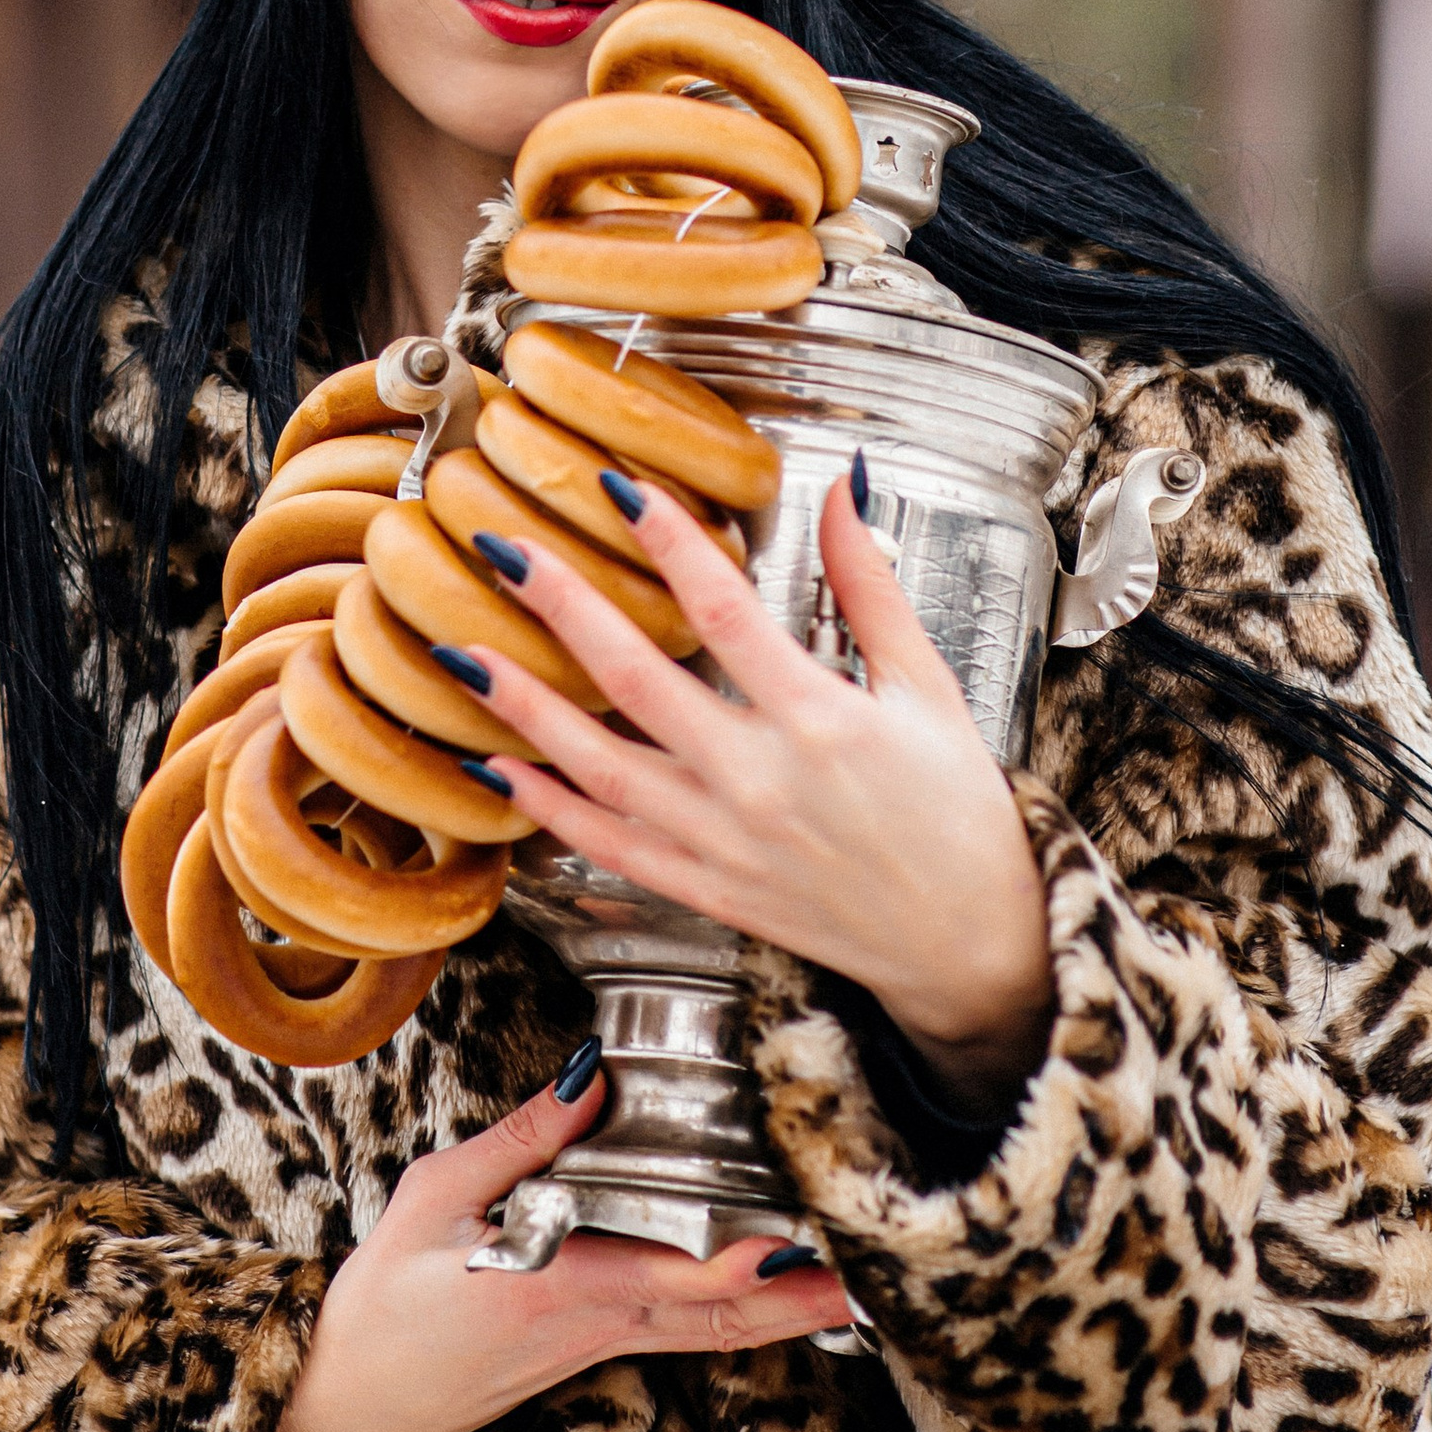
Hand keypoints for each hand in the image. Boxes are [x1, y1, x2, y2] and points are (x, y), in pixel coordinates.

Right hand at [271, 1058, 851, 1431]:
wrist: (348, 1403)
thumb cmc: (383, 1305)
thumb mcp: (434, 1200)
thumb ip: (521, 1140)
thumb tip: (594, 1082)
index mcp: (557, 1289)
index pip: (673, 1278)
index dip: (745, 1263)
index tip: (802, 1240)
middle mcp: (594, 1326)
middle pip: (723, 1316)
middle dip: (803, 1298)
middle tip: (877, 1275)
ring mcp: (597, 1346)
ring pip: (714, 1329)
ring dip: (786, 1309)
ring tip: (854, 1282)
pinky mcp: (589, 1348)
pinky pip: (684, 1331)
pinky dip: (739, 1312)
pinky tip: (770, 1291)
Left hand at [450, 471, 1053, 1117]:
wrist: (968, 944)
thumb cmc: (955, 816)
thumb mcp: (927, 687)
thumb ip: (872, 587)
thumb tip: (845, 489)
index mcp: (819, 721)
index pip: (725, 612)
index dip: (669, 543)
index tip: (618, 488)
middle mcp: (758, 782)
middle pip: (637, 680)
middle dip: (562, 609)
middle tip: (502, 549)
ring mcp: (722, 842)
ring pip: (599, 767)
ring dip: (524, 709)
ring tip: (463, 654)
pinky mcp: (704, 888)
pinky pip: (606, 845)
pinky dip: (544, 808)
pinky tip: (493, 768)